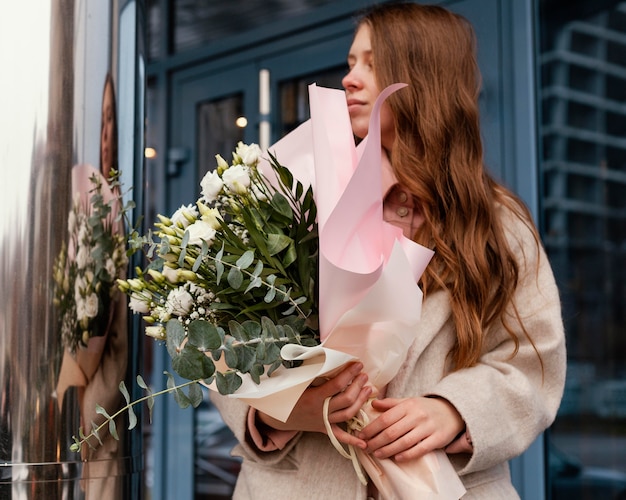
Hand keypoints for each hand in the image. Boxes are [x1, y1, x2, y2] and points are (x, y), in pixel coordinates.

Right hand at [257, 362, 371, 448]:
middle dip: (358, 386)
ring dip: (361, 403)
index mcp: (313, 397)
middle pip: (346, 400)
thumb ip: (313, 373)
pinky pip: (339, 437)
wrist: (276, 416)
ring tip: (368, 390)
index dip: (349, 374)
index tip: (358, 364)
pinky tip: (364, 444)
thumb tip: (329, 359)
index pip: (337, 385)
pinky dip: (352, 441)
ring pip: (347, 415)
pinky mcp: (323, 429)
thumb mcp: (297, 381)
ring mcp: (323, 422)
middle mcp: (320, 411)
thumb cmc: (286, 394)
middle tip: (365, 375)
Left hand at [357, 396, 463, 461]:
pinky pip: (419, 450)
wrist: (452, 411)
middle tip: (366, 447)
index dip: (371, 428)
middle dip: (376, 441)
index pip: (385, 418)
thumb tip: (373, 404)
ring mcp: (428, 428)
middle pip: (392, 432)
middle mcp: (417, 416)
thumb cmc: (425, 408)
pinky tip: (396, 458)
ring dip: (388, 450)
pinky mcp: (437, 439)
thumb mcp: (409, 401)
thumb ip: (391, 404)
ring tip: (377, 454)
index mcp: (408, 405)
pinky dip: (407, 455)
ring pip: (404, 442)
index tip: (361, 435)